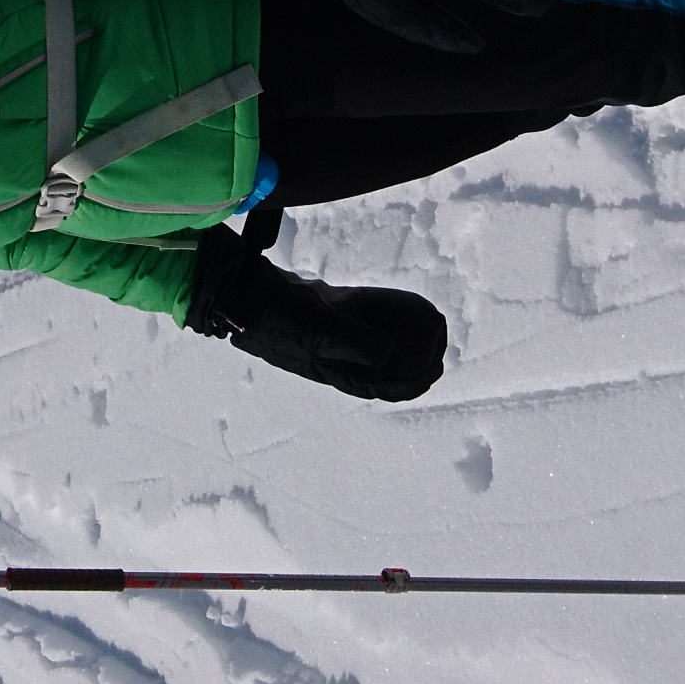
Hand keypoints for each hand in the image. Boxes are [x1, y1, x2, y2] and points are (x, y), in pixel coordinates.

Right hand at [187, 225, 446, 401]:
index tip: (439, 360)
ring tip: (426, 316)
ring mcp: (333, 337)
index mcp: (340, 373)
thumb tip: (387, 353)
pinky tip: (397, 299)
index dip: (418, 377)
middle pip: (390, 366)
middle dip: (418, 354)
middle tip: (439, 332)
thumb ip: (353, 341)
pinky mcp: (326, 316)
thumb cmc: (280, 317)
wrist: (245, 295)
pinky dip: (383, 312)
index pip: (390, 388)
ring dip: (404, 333)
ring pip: (379, 342)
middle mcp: (340, 360)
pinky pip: (363, 318)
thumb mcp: (319, 329)